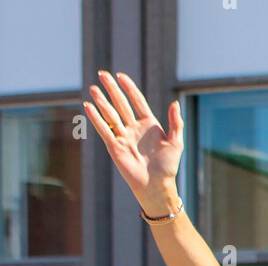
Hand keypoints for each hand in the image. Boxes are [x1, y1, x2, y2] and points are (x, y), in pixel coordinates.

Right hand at [83, 71, 182, 212]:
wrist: (157, 186)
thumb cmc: (168, 167)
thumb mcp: (176, 142)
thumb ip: (176, 122)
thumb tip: (175, 103)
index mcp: (148, 124)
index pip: (137, 100)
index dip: (129, 88)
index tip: (120, 76)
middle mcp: (134, 128)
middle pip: (121, 103)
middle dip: (112, 89)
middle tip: (102, 74)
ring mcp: (123, 137)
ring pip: (110, 114)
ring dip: (102, 101)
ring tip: (93, 88)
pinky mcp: (115, 147)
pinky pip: (104, 130)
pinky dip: (96, 118)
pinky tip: (88, 106)